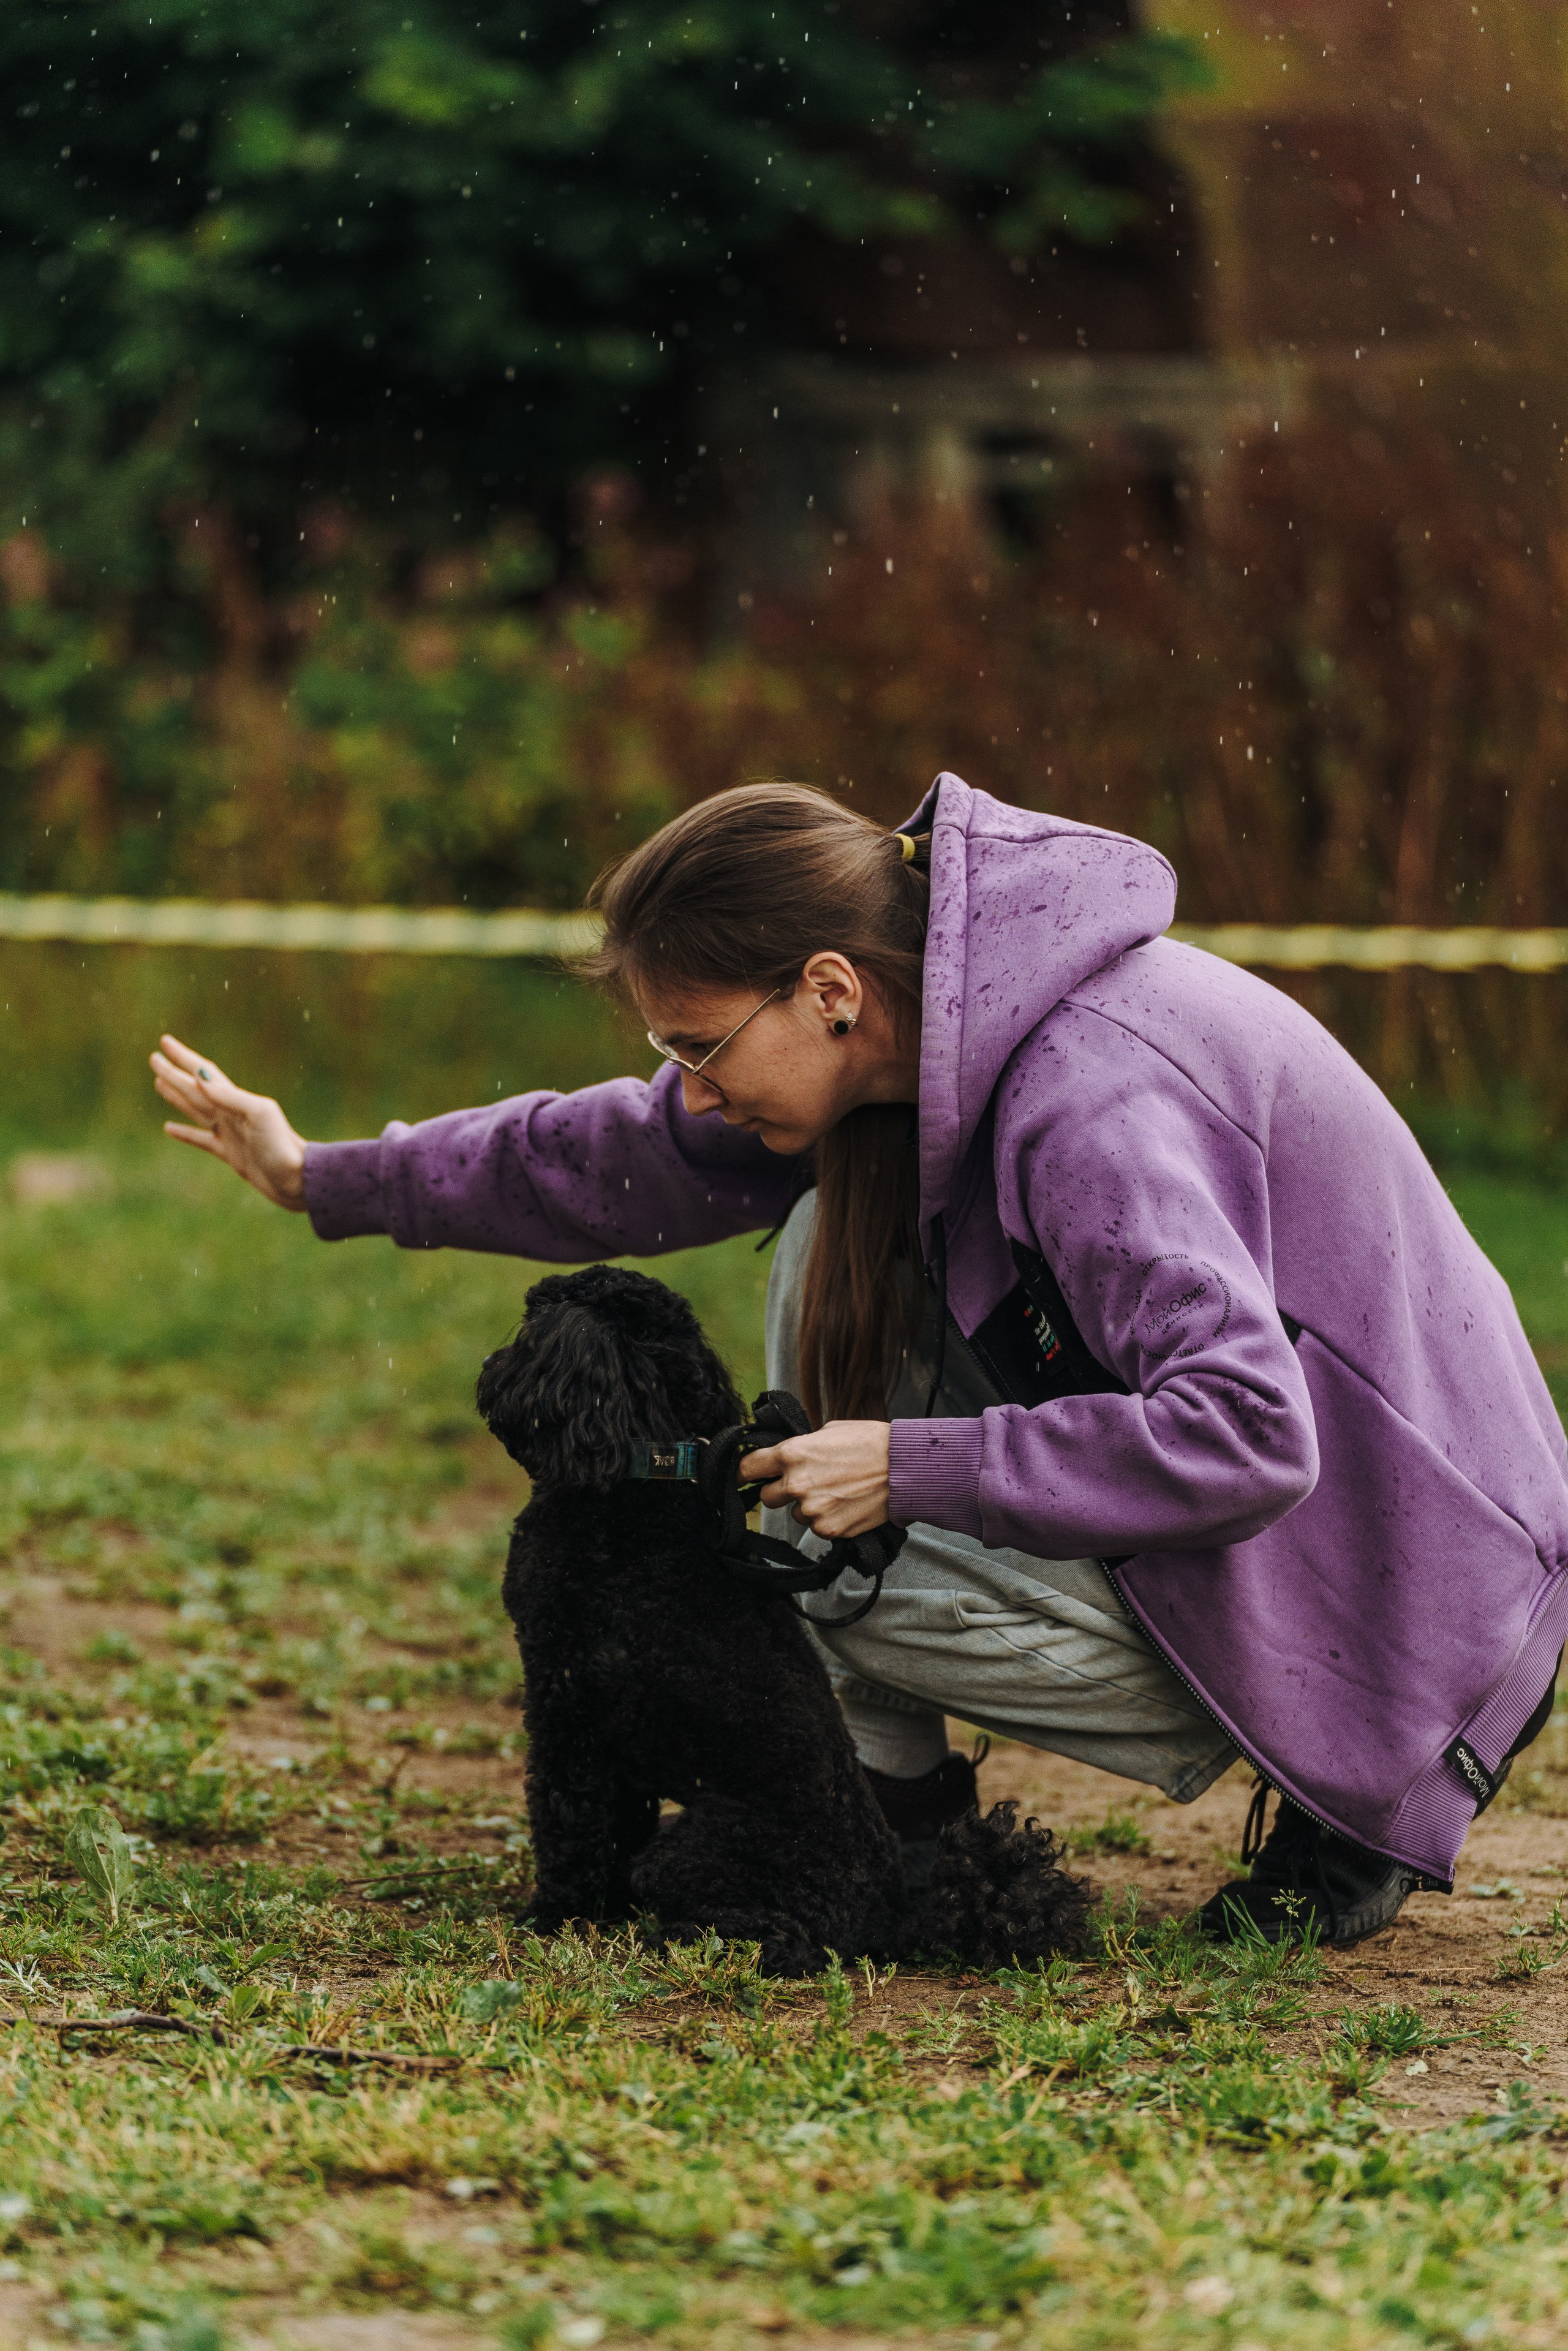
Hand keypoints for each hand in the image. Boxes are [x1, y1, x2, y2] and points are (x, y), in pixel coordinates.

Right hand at [149, 1034, 308, 1210]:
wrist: (297, 1180)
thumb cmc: (282, 1146)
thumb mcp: (258, 1115)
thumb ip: (229, 1096)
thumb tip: (199, 1075)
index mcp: (236, 1101)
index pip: (203, 1074)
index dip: (183, 1058)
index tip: (164, 1042)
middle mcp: (231, 1113)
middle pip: (195, 1089)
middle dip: (174, 1074)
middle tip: (154, 1058)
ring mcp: (230, 1133)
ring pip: (195, 1110)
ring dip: (177, 1096)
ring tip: (159, 1083)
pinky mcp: (230, 1154)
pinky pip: (201, 1139)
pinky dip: (184, 1132)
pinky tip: (168, 1127)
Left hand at [740, 1420, 891, 1539]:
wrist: (904, 1468)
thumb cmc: (870, 1443)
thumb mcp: (829, 1431)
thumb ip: (802, 1446)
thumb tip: (787, 1457)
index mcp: (792, 1453)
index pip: (748, 1468)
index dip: (743, 1473)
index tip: (743, 1478)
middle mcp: (796, 1484)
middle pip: (767, 1497)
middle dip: (780, 1491)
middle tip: (804, 1483)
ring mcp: (812, 1510)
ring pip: (796, 1514)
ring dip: (809, 1506)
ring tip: (837, 1492)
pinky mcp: (829, 1529)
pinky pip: (818, 1527)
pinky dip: (828, 1519)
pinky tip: (847, 1504)